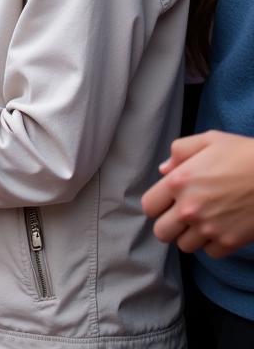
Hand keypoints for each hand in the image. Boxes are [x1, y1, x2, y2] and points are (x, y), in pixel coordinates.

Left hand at [141, 130, 253, 257]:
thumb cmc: (243, 154)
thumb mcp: (208, 140)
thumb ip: (180, 151)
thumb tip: (164, 170)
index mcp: (179, 182)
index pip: (149, 206)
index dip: (157, 204)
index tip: (167, 201)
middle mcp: (189, 209)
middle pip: (161, 233)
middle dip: (169, 225)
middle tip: (181, 216)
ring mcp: (209, 228)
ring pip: (184, 246)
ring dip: (190, 236)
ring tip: (202, 222)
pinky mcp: (229, 242)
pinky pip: (210, 253)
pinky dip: (212, 244)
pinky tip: (220, 228)